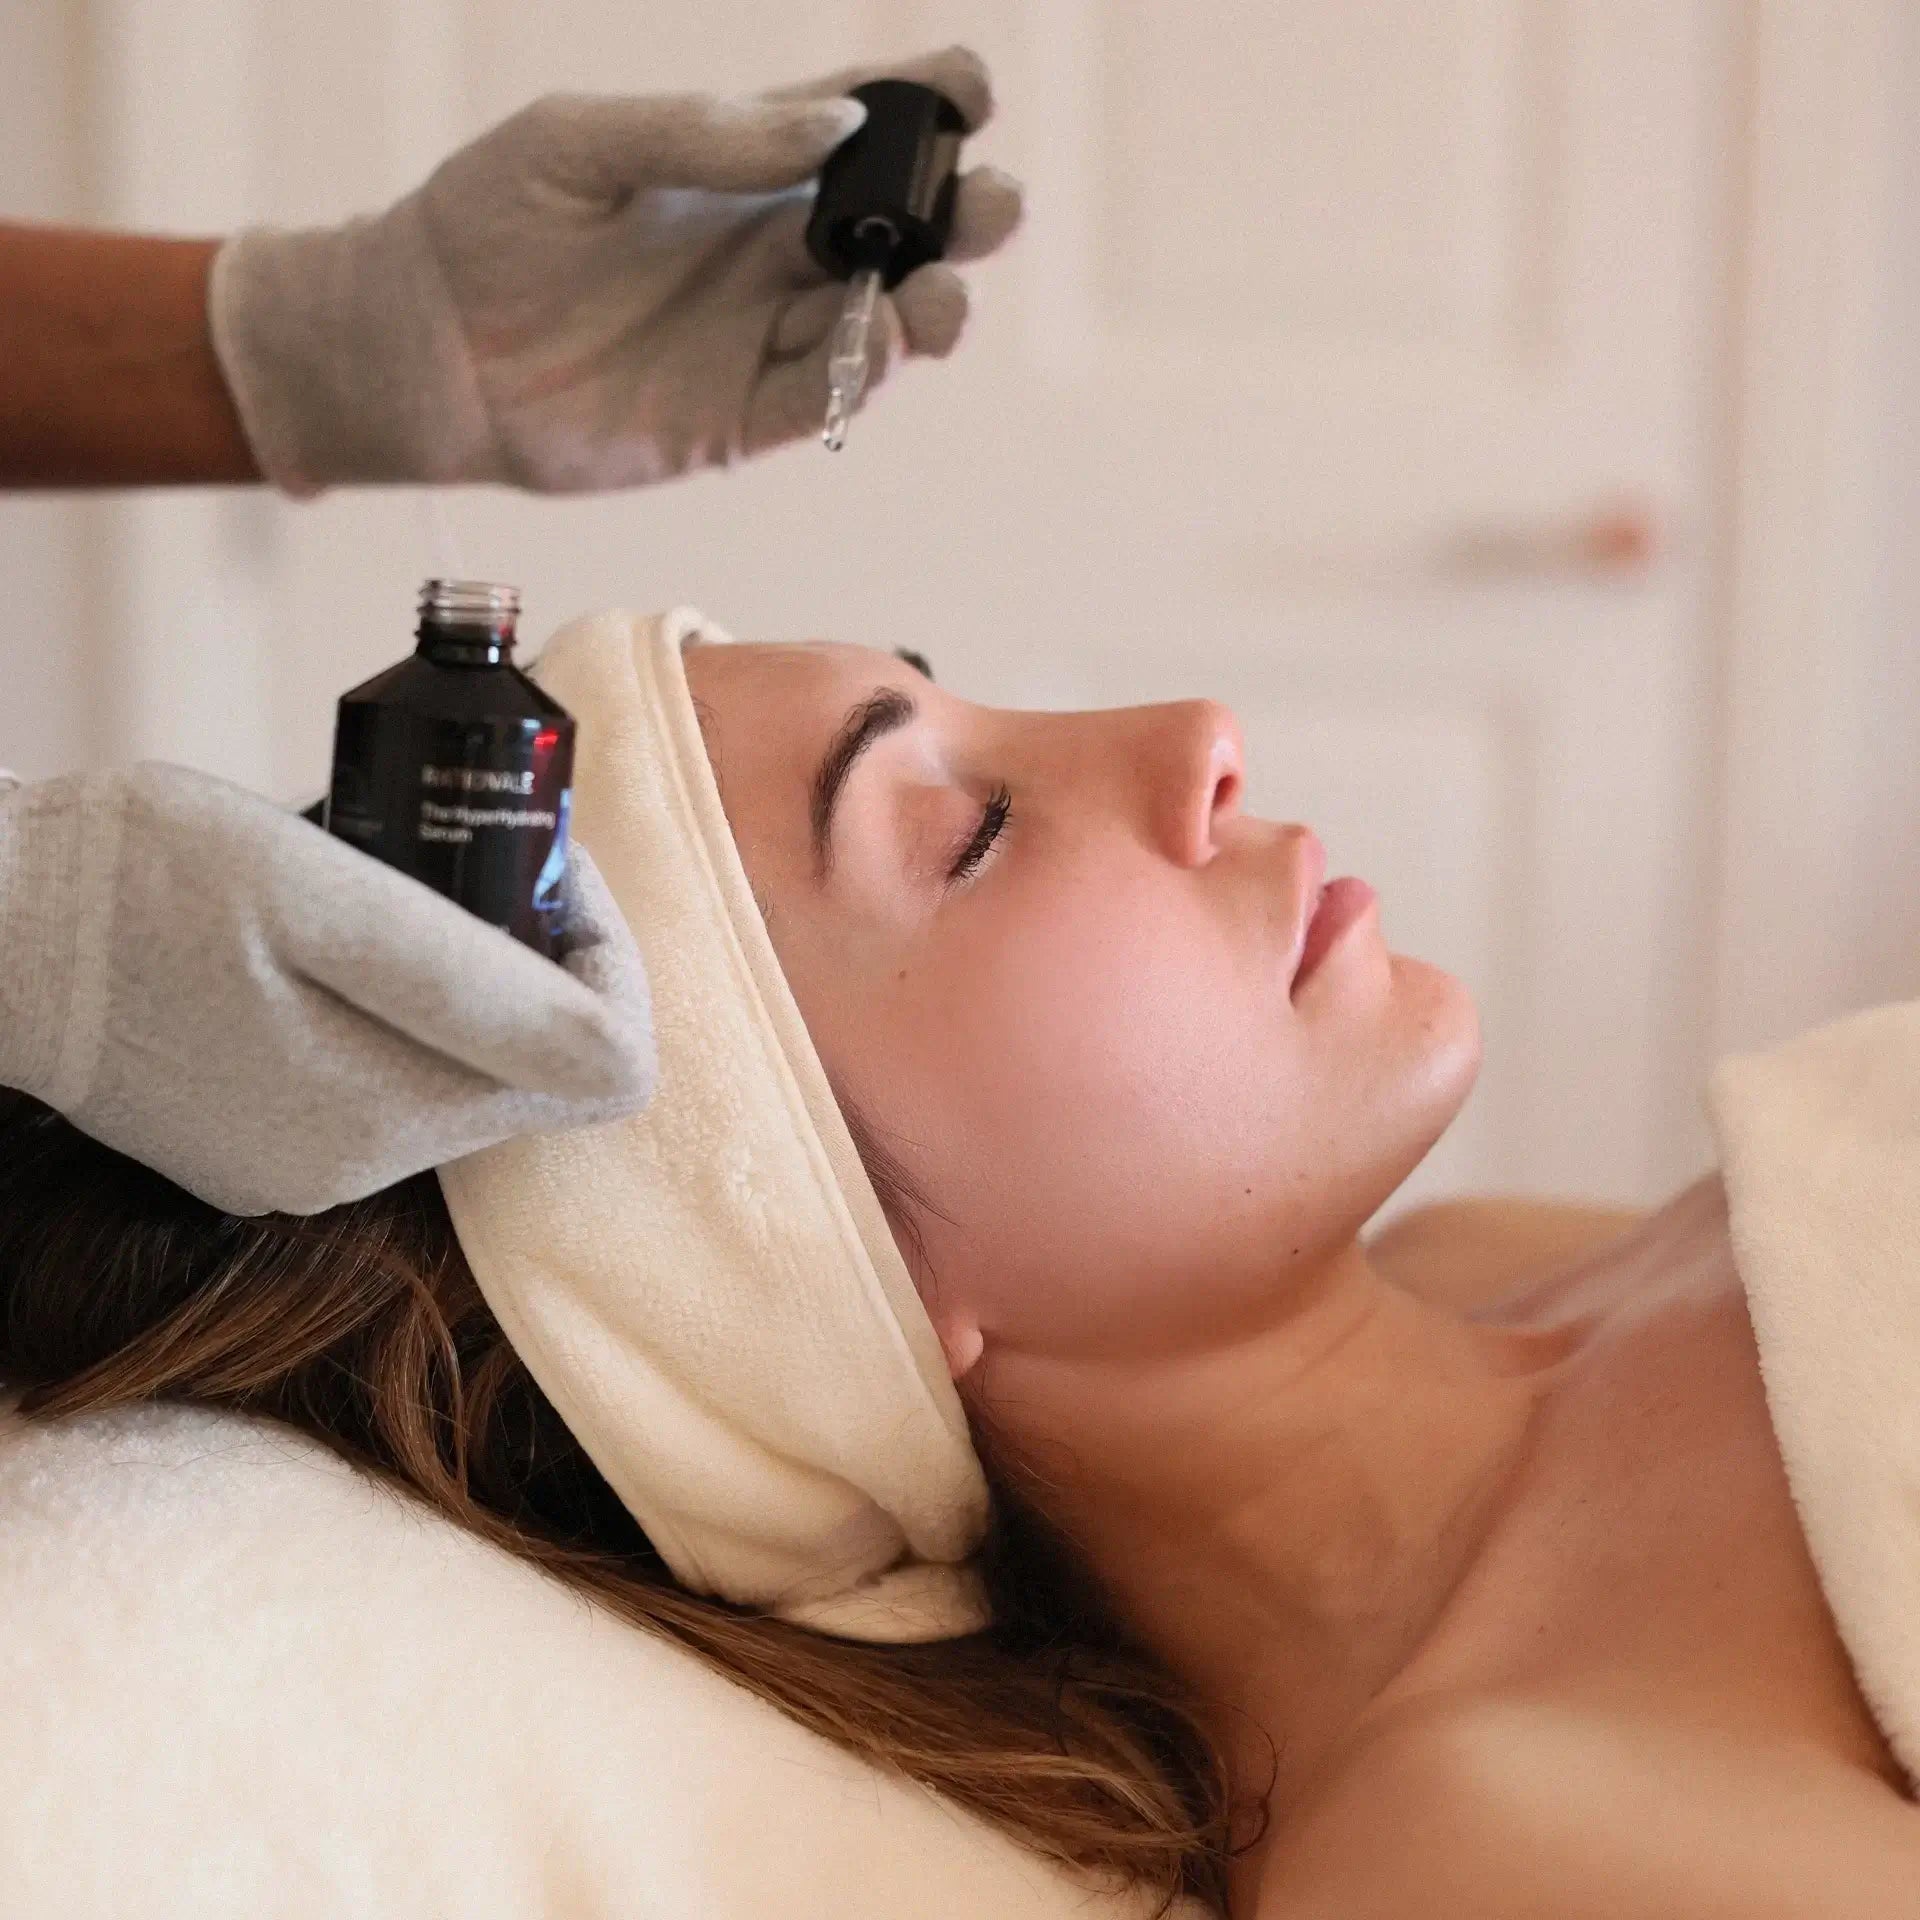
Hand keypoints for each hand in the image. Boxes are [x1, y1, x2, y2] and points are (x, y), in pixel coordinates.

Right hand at [0, 764, 655, 1214]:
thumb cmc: (138, 879)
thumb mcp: (324, 894)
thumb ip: (477, 981)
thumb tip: (611, 1042)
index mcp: (392, 1107)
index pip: (606, 1061)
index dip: (607, 950)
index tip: (552, 861)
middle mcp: (363, 1163)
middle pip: (542, 1069)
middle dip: (543, 958)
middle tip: (487, 858)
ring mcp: (310, 1167)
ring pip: (468, 1073)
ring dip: (472, 981)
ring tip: (405, 891)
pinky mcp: (266, 1150)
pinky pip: (393, 1081)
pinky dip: (399, 1008)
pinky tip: (337, 943)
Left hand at [207, 46, 1023, 495]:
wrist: (423, 348)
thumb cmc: (488, 225)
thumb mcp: (583, 143)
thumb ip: (705, 136)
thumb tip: (833, 126)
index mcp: (743, 167)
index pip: (859, 132)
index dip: (926, 105)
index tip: (967, 94)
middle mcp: (767, 253)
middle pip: (899, 231)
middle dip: (962, 214)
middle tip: (991, 207)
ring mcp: (758, 339)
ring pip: (881, 321)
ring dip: (931, 304)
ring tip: (936, 294)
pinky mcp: (737, 420)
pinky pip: (823, 395)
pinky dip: (863, 372)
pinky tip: (877, 339)